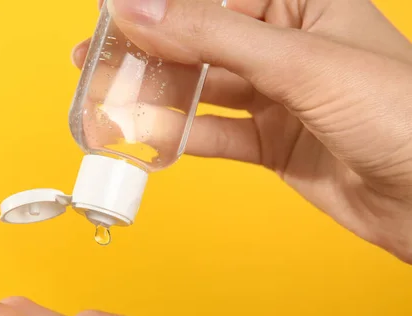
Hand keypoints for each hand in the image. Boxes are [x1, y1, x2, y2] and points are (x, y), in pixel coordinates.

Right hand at [72, 0, 411, 262]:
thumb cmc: (400, 114)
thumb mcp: (299, 64)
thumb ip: (213, 37)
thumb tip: (139, 8)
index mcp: (300, 4)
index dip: (159, 4)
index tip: (110, 15)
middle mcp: (285, 46)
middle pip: (199, 42)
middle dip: (146, 53)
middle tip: (94, 62)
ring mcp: (277, 97)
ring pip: (201, 90)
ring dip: (156, 99)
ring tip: (108, 105)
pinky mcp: (272, 142)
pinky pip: (215, 134)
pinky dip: (182, 138)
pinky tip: (150, 138)